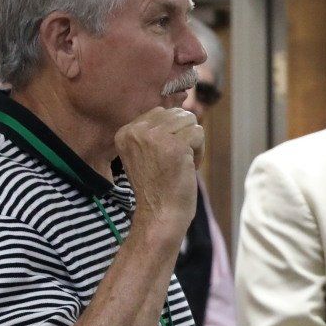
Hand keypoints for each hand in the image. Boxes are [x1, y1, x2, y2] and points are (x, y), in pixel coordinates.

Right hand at [113, 106, 202, 239]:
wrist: (160, 215)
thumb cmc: (158, 187)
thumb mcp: (145, 154)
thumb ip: (155, 131)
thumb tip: (181, 110)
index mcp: (125, 132)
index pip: (160, 112)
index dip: (171, 133)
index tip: (164, 158)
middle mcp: (137, 131)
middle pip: (176, 114)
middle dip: (183, 136)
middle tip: (176, 162)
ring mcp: (155, 137)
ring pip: (190, 121)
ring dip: (193, 143)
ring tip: (182, 164)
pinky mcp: (175, 146)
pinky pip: (199, 133)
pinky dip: (200, 152)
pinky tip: (188, 168)